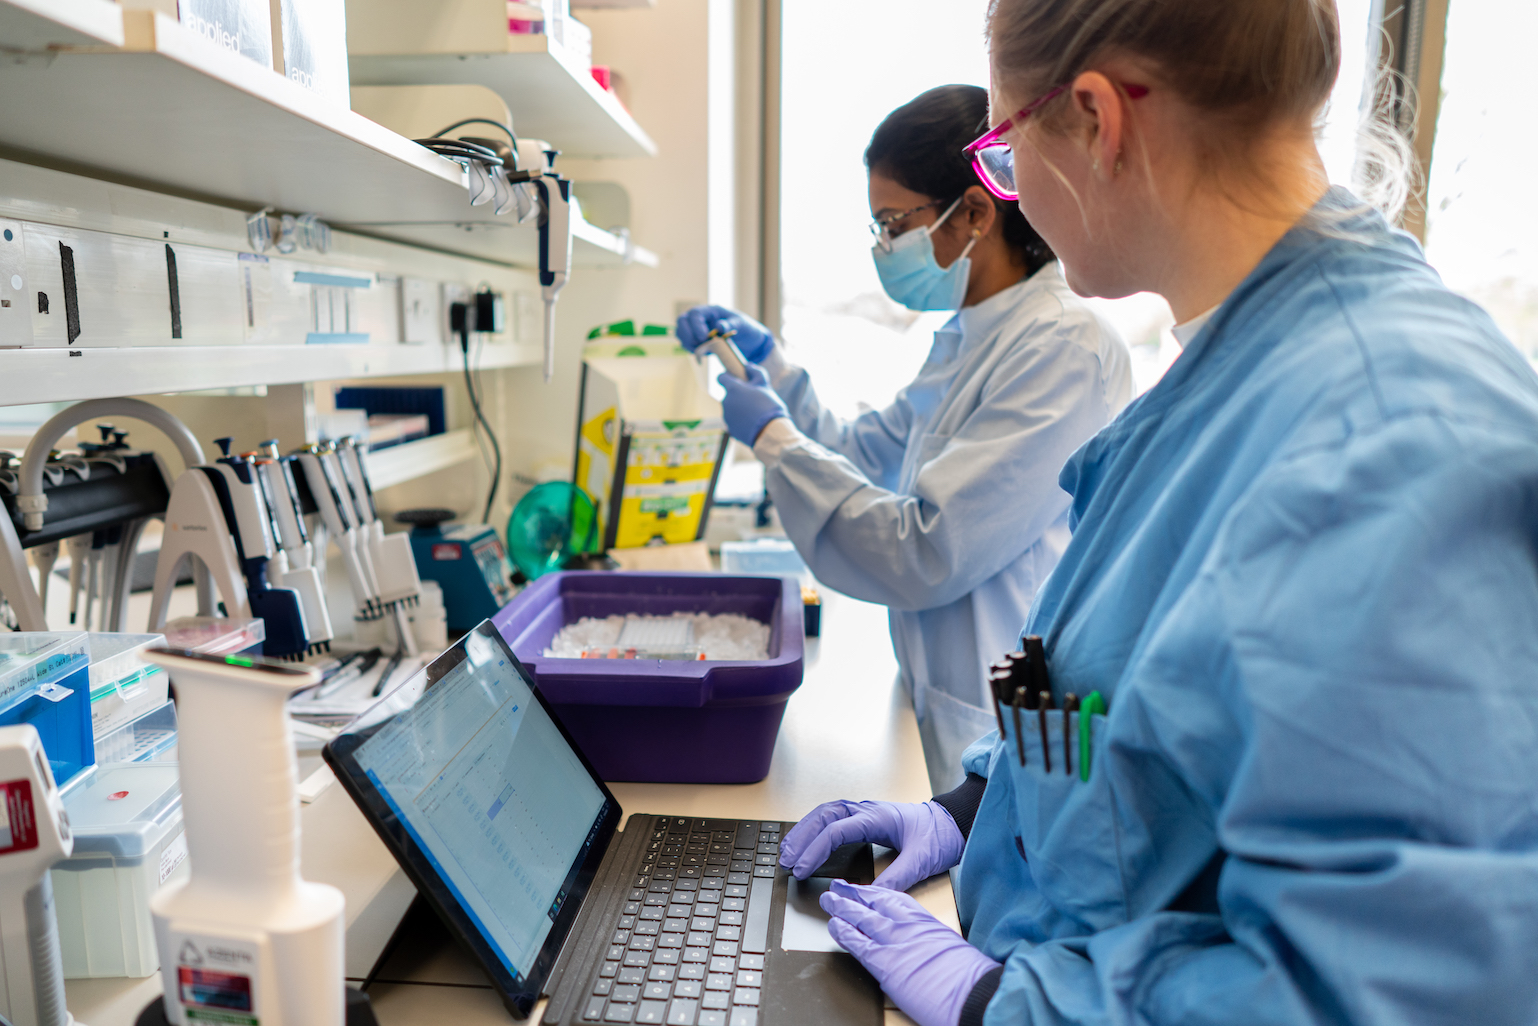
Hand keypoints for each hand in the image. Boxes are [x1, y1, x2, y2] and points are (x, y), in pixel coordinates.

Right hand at [676, 305, 774, 362]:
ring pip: (681, 332)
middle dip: (687, 334)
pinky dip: (690, 349)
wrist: (750, 343)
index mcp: (712, 311)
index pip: (695, 313)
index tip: (704, 337)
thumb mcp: (743, 325)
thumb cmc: (747, 329)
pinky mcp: (698, 341)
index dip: (696, 325)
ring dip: (687, 342)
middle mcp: (702, 319)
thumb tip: (719, 326)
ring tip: (701, 349)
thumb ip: (731, 324)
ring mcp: (698, 329)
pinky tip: (703, 354)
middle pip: (682, 321)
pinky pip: (686, 343)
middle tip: (699, 343)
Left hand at [719, 364, 789, 445]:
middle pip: (729, 395)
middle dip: (738, 395)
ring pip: (731, 408)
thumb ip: (755, 372)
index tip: (735, 379)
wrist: (770, 432)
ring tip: (755, 413)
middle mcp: (725, 402)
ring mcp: (726, 416)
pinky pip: (734, 421)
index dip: (728, 377)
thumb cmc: (768, 406)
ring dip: (739, 408)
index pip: (721, 377)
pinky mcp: (730, 428)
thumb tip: (747, 366)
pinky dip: (741, 420)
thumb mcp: (765, 385)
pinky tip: (753, 423)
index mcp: (733, 389)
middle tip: (753, 399)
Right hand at [779, 799, 963, 892]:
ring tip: (787, 851)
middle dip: (801, 838)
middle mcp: (866, 810)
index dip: (815, 850)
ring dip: (804, 830)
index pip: (835, 831)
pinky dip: (815, 828)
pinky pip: (833, 817)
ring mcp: (864, 811)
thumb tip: (867, 896)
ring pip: (825, 813)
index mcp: (877, 817)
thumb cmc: (939, 837)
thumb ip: (895, 879)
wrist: (952, 823)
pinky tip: (806, 840)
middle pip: (823, 816)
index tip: (802, 869)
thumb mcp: (920, 861)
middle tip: (785, 860)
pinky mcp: (865, 817)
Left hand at [822, 881, 999, 1025]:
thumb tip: (915, 945)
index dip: (873, 892)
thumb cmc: (968, 975)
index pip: (891, 897)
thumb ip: (926, 939)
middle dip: (852, 894)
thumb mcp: (947, 945)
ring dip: (841, 908)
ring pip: (860, 917)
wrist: (973, 992)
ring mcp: (894, 941)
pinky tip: (833, 926)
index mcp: (924, 918)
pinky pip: (857, 943)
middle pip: (872, 902)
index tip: (863, 888)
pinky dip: (843, 933)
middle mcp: (907, 924)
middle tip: (838, 887)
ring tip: (829, 901)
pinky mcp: (884, 962)